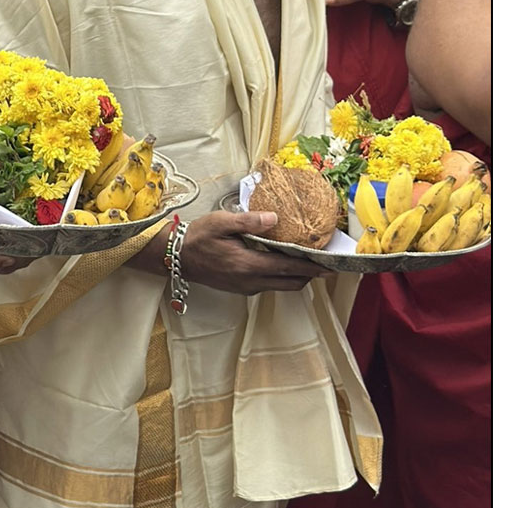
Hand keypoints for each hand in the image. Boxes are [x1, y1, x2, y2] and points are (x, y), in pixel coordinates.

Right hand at [132, 210, 325, 293]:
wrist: (176, 258)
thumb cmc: (198, 237)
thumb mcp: (221, 222)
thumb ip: (249, 221)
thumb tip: (276, 218)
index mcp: (249, 265)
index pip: (290, 268)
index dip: (313, 267)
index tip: (332, 264)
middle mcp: (251, 281)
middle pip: (292, 283)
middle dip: (311, 274)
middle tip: (324, 262)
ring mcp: (246, 287)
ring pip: (281, 286)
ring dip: (296, 276)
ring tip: (306, 260)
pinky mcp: (241, 288)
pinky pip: (269, 285)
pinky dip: (281, 276)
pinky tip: (279, 261)